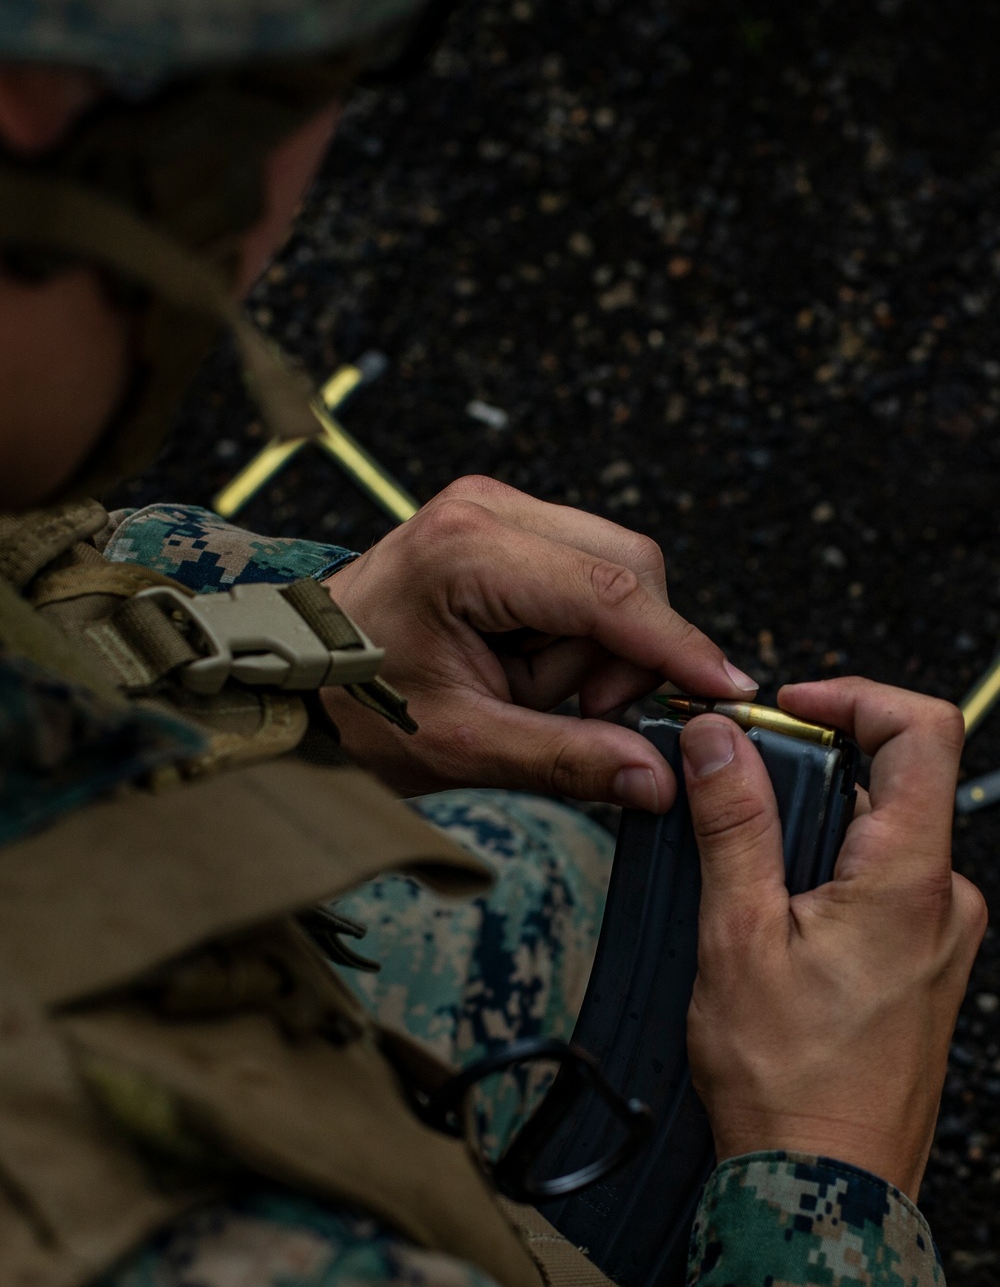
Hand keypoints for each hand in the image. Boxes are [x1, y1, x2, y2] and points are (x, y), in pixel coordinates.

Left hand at [321, 476, 756, 810]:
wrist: (296, 675)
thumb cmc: (358, 705)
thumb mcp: (460, 746)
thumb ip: (564, 760)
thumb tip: (659, 780)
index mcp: (467, 551)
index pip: (610, 593)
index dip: (679, 647)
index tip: (729, 693)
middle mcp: (487, 506)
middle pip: (628, 569)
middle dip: (622, 653)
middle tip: (568, 711)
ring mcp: (494, 505)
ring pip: (614, 572)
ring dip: (592, 647)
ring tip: (522, 691)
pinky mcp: (502, 523)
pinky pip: (584, 573)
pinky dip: (573, 631)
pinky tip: (522, 664)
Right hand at [681, 677, 986, 1199]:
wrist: (823, 1188)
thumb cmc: (787, 1080)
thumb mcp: (738, 934)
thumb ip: (735, 822)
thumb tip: (723, 737)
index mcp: (910, 879)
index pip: (922, 729)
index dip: (854, 695)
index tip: (788, 708)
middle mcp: (943, 901)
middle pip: (890, 781)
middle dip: (808, 775)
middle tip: (734, 800)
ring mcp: (940, 938)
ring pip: (877, 838)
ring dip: (809, 835)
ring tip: (742, 887)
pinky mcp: (922, 967)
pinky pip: (879, 889)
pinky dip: (824, 880)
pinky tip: (772, 928)